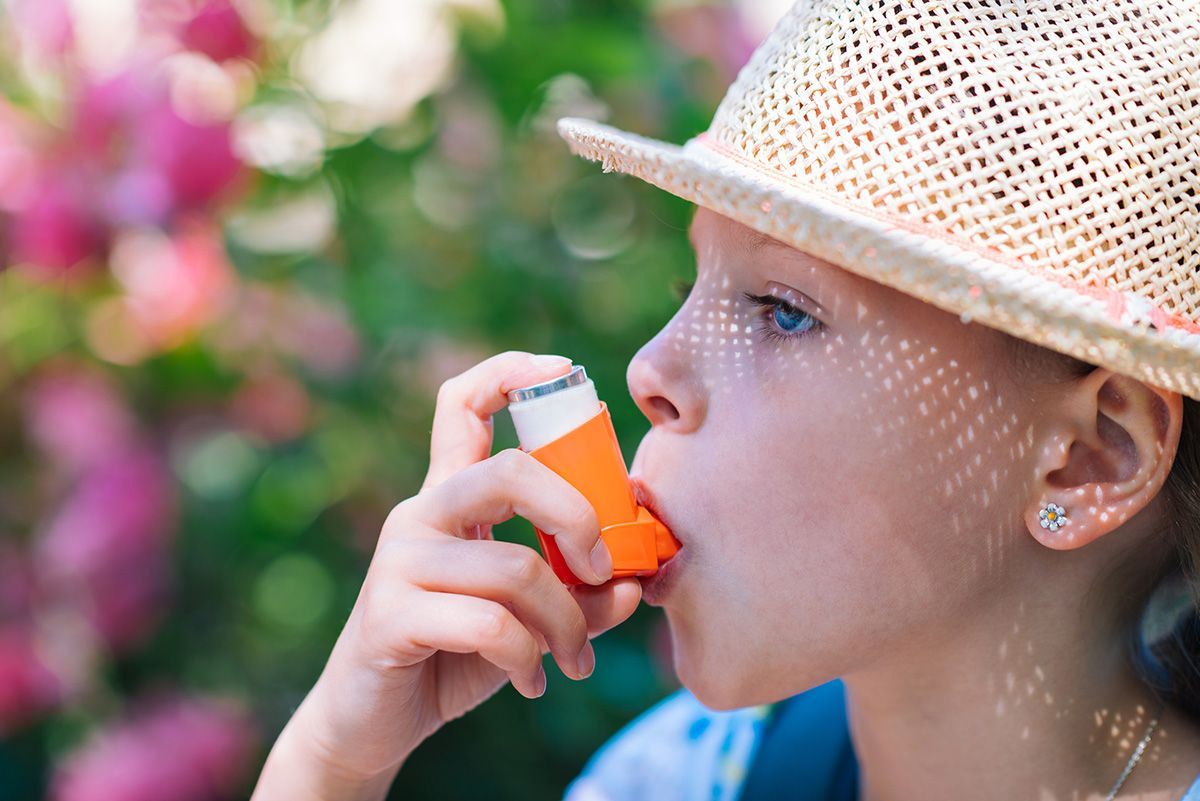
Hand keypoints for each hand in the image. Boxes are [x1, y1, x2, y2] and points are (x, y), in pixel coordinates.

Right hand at [251, 351, 642, 799]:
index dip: (510, 372)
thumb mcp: (529, 620)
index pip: (463, 403)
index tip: (563, 370)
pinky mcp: (390, 616)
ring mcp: (401, 562)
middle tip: (605, 570)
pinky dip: (529, 658)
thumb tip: (638, 581)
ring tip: (574, 661)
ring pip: (516, 567)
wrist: (371, 725)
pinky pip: (489, 623)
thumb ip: (580, 595)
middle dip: (578, 518)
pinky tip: (534, 682)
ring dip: (567, 624)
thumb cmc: (455, 655)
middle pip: (511, 472)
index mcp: (451, 496)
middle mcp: (421, 513)